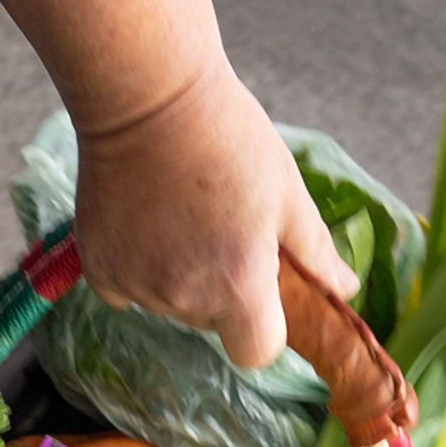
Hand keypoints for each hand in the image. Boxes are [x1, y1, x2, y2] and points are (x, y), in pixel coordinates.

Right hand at [72, 63, 360, 368]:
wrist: (148, 95)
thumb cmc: (228, 137)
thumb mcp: (287, 193)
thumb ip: (316, 253)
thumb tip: (345, 289)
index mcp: (240, 288)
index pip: (257, 351)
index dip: (263, 325)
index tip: (260, 286)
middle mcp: (185, 299)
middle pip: (211, 324)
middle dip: (222, 291)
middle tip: (221, 228)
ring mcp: (137, 286)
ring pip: (169, 304)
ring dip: (179, 275)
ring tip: (181, 214)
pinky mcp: (100, 268)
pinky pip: (125, 290)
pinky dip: (136, 265)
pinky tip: (144, 219)